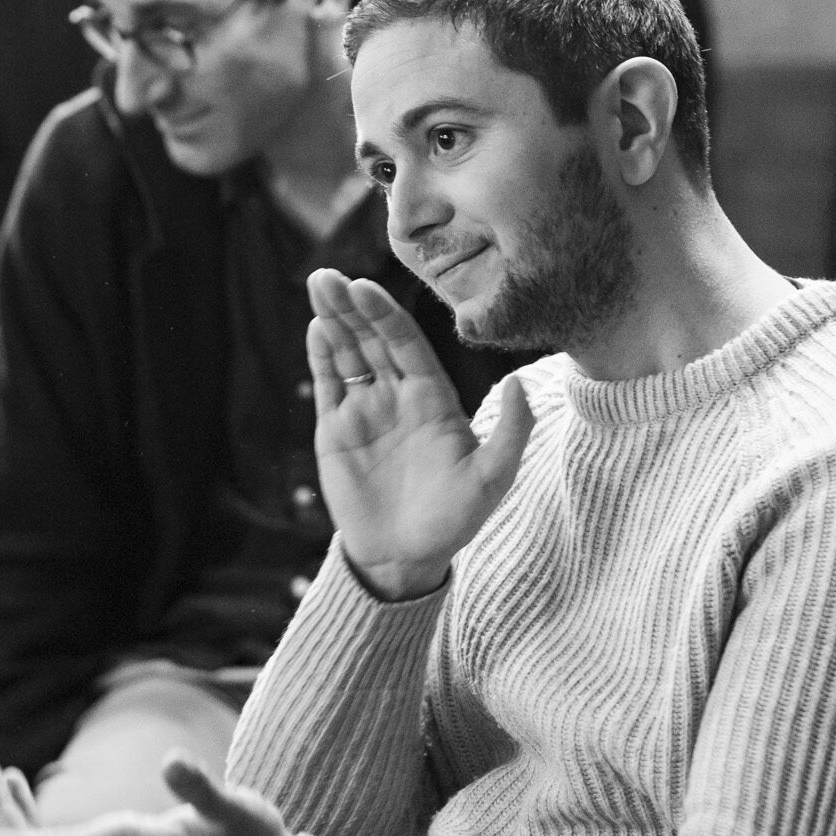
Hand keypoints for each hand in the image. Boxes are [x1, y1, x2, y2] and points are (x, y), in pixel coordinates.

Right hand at [306, 269, 532, 599]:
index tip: (367, 288)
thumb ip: (511, 432)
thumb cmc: (453, 520)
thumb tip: (519, 383)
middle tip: (330, 277)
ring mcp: (366, 410)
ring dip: (332, 319)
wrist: (404, 558)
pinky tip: (316, 327)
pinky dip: (321, 356)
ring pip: (348, 354)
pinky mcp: (336, 431)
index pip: (408, 344)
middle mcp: (398, 395)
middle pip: (373, 340)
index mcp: (433, 398)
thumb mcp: (492, 479)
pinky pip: (329, 385)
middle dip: (353, 307)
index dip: (387, 316)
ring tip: (317, 284)